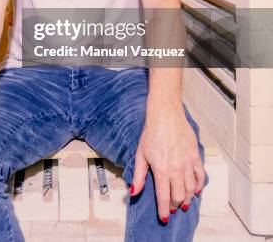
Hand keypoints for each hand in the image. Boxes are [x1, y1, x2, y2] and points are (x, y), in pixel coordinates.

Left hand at [130, 104, 205, 222]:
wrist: (165, 115)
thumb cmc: (151, 133)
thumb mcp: (141, 155)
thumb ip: (139, 176)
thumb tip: (134, 192)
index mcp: (161, 169)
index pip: (164, 197)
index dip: (164, 210)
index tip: (164, 218)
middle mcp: (176, 168)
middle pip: (178, 195)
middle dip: (175, 204)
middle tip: (172, 207)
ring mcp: (187, 163)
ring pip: (190, 189)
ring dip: (187, 198)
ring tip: (183, 202)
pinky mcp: (195, 156)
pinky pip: (200, 176)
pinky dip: (199, 186)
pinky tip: (196, 190)